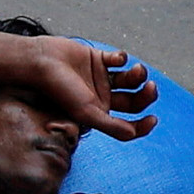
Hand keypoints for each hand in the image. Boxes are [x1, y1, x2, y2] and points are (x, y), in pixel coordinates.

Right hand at [7, 33, 159, 144]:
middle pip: (134, 101)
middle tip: (151, 87)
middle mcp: (102, 97)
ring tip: (137, 70)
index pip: (127, 124)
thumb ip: (110, 126)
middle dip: (146, 96)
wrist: (41, 62)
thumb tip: (133, 134)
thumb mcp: (86, 113)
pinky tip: (117, 59)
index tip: (153, 119)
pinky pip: (117, 59)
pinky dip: (122, 58)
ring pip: (130, 80)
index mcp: (100, 113)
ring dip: (138, 75)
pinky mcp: (98, 59)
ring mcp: (101, 78)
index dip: (142, 126)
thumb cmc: (59, 90)